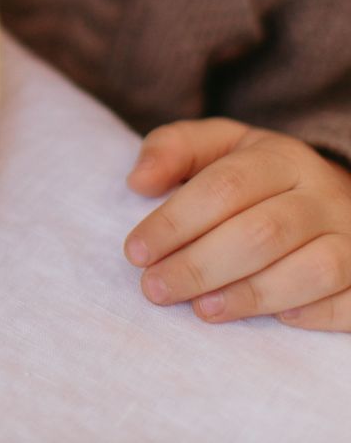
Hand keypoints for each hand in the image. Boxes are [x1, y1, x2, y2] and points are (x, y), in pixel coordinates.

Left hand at [122, 117, 350, 330]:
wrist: (334, 192)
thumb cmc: (257, 175)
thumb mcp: (217, 146)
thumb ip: (173, 149)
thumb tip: (138, 181)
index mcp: (280, 157)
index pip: (224, 187)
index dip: (175, 221)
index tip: (136, 252)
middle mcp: (321, 194)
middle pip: (262, 232)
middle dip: (200, 265)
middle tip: (155, 288)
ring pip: (311, 270)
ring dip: (251, 295)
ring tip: (202, 309)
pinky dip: (315, 314)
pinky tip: (276, 319)